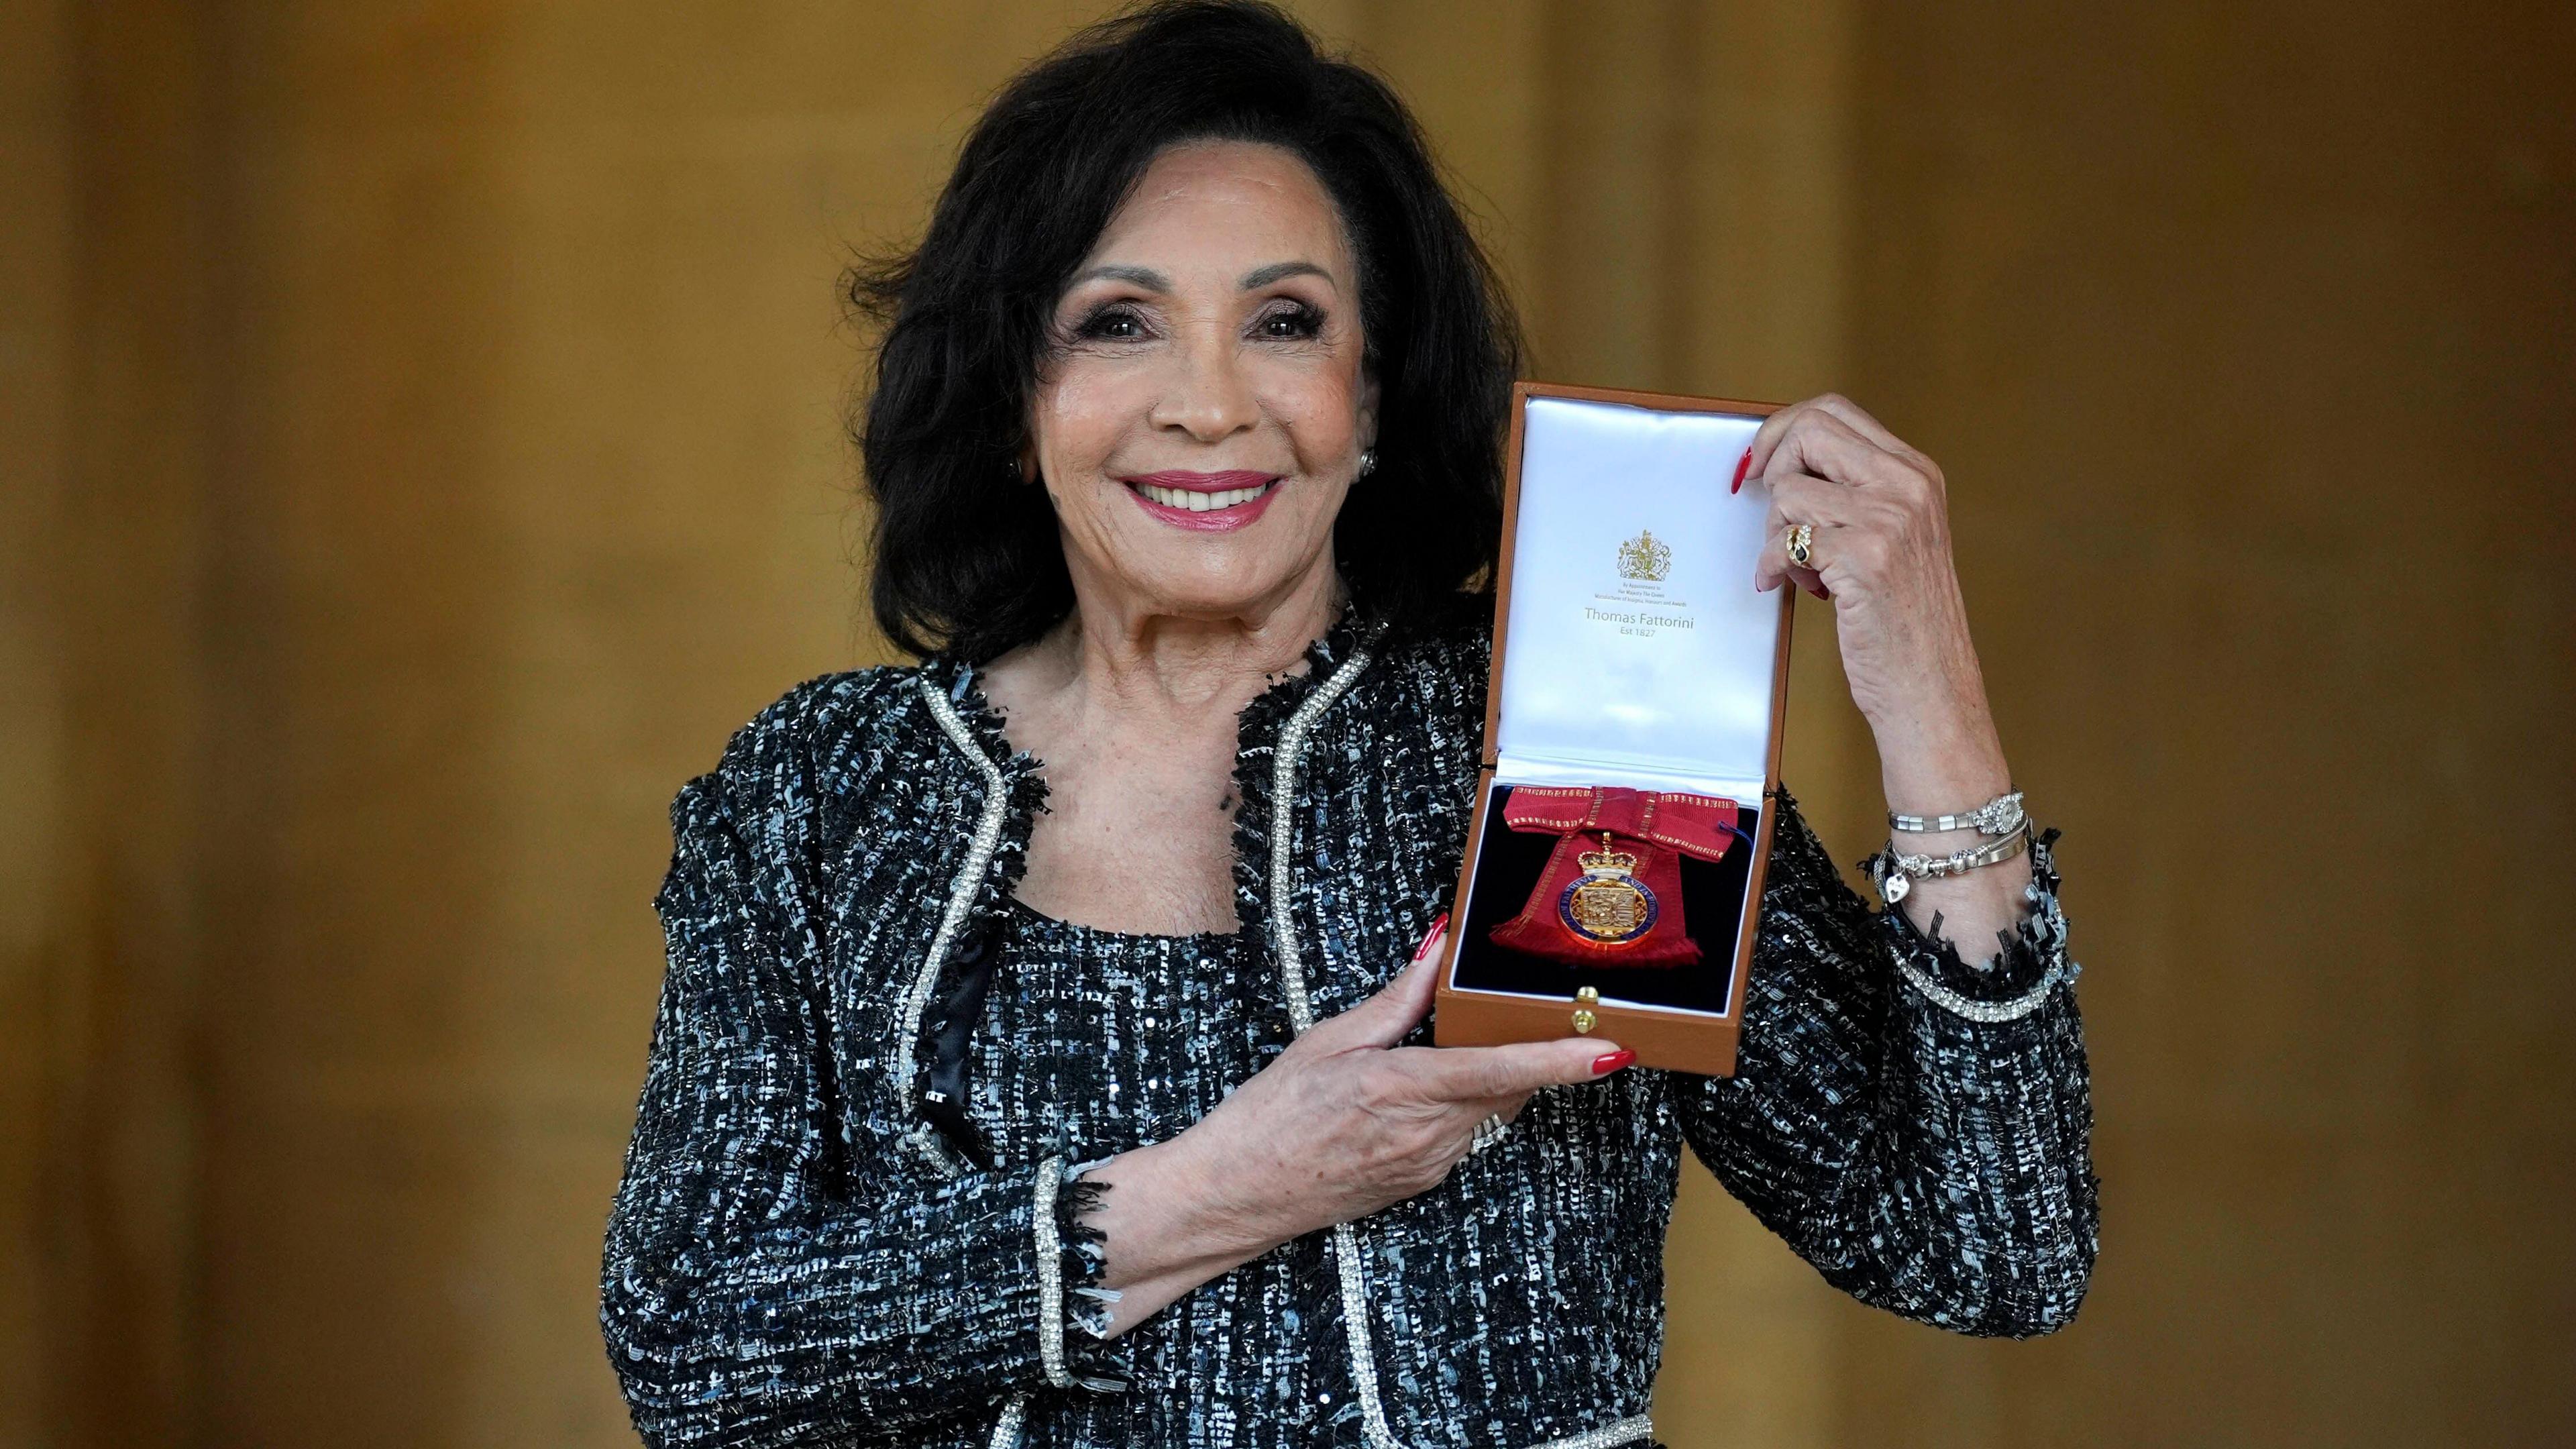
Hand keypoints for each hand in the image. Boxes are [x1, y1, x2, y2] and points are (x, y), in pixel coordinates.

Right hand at [1083, 918, 1631, 1331]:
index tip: (1613, 1049)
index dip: (1562, 1061)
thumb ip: (1396, 998)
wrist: (1236, 1196)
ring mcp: (1430, 1165)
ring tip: (1454, 1040)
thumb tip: (1439, 945)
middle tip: (1544, 1005)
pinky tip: (1419, 1087)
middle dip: (1529, 1045)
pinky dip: (1460, 1100)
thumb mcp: (1328, 1041)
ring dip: (1491, 1071)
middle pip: (1509, 1084)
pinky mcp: (1424, 1181)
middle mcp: (1429, 1135)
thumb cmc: (1269, 1113)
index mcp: (1402, 1088)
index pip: (1501, 1070)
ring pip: (1490, 1108)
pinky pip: (1465, 1131)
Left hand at [1744, 394, 1990, 744]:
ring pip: (1789, 489)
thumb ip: (1852, 494)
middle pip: (1809, 430)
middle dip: (1772, 469)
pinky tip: (1784, 586)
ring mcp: (1889, 519)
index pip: (1834, 412)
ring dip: (1774, 532)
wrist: (1931, 686)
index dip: (1783, 431)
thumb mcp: (1892, 537)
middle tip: (1771, 515)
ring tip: (1797, 567)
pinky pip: (1784, 540)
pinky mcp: (1865, 557)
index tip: (1760, 464)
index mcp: (1915, 473)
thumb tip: (1779, 462)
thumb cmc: (1902, 620)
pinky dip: (1770, 565)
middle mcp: (1908, 486)